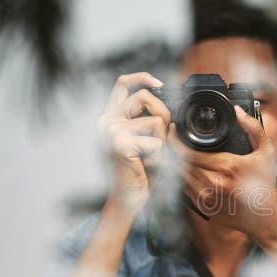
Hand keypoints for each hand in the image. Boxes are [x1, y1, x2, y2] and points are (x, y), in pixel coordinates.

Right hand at [97, 72, 170, 215]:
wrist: (127, 198)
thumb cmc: (139, 171)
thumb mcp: (147, 141)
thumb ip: (152, 121)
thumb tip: (169, 108)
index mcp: (112, 117)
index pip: (123, 84)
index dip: (142, 78)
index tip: (159, 84)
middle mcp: (107, 121)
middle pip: (146, 97)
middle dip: (163, 115)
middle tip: (160, 138)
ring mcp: (112, 131)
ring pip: (157, 121)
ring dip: (162, 142)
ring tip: (149, 156)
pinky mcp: (121, 144)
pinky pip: (157, 141)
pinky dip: (159, 155)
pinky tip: (146, 165)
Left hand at [168, 105, 276, 238]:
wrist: (266, 214)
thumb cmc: (266, 182)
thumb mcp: (265, 151)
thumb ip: (253, 128)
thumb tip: (238, 111)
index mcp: (228, 166)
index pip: (190, 152)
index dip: (176, 139)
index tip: (173, 130)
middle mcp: (216, 183)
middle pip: (182, 163)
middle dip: (174, 149)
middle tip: (172, 139)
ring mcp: (209, 198)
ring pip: (181, 177)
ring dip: (176, 164)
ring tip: (176, 153)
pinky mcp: (205, 209)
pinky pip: (185, 191)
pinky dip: (182, 179)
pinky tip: (185, 170)